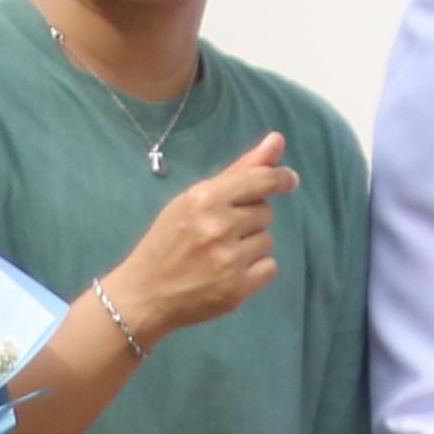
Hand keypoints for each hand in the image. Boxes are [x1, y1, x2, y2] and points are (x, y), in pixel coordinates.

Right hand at [111, 136, 299, 348]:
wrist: (143, 294)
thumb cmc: (168, 241)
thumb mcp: (193, 200)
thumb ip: (238, 170)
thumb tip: (277, 139)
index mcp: (204, 199)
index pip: (262, 180)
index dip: (281, 178)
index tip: (289, 180)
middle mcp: (218, 227)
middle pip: (265, 211)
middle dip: (249, 219)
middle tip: (218, 232)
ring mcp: (229, 260)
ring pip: (268, 240)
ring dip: (251, 246)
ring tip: (219, 254)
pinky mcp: (237, 289)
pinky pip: (270, 267)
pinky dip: (255, 270)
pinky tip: (228, 273)